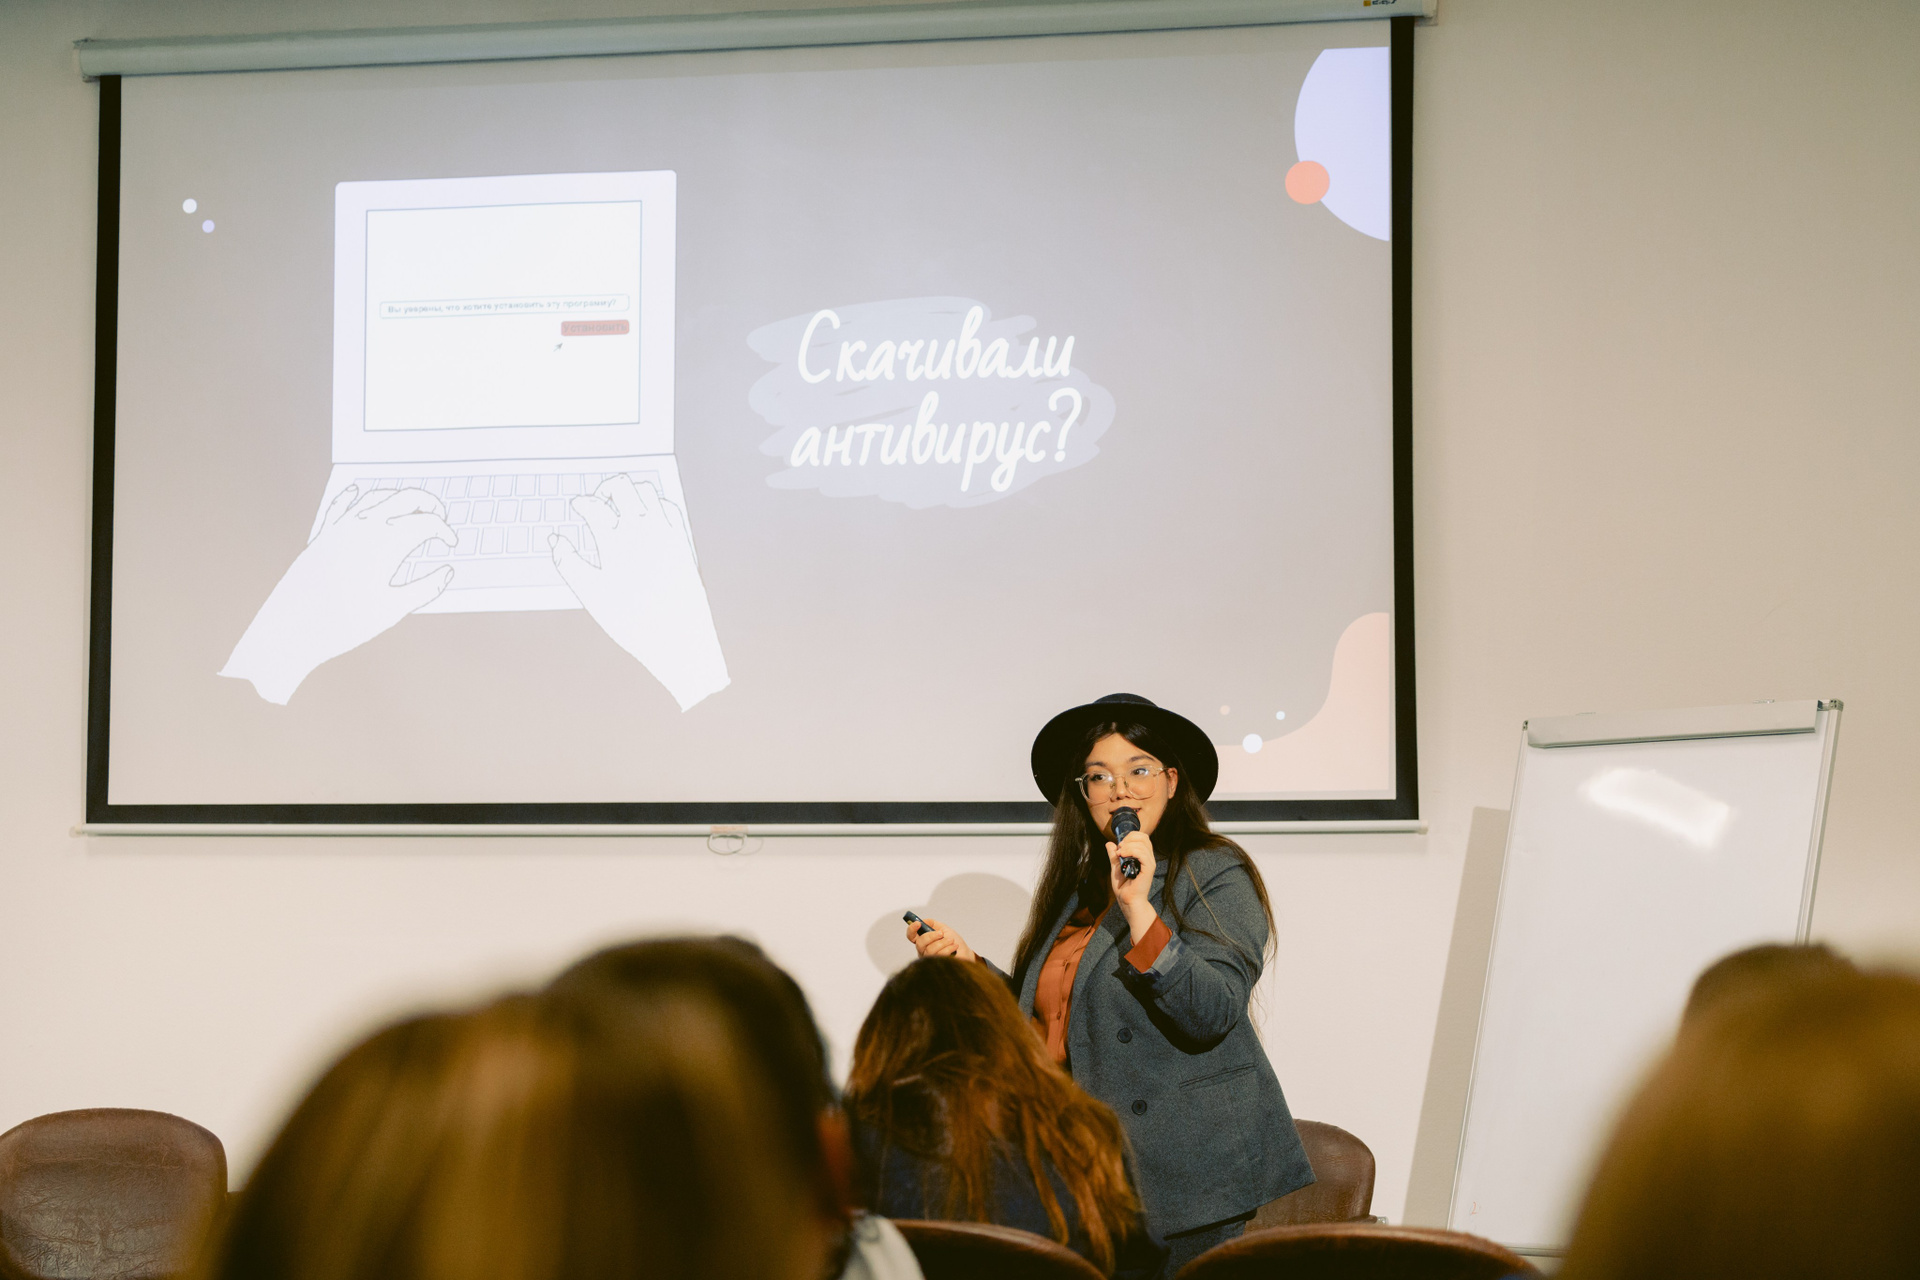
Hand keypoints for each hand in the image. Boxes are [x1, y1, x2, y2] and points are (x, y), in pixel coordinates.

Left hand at [220, 486, 456, 703]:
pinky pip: (340, 504)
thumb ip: (424, 588)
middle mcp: (364, 526)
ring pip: (376, 495)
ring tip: (411, 508)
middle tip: (440, 518)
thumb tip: (446, 572)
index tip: (450, 544)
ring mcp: (341, 527)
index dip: (445, 531)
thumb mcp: (392, 609)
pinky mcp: (323, 535)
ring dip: (399, 497)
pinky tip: (359, 491)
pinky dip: (355, 494)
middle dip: (429, 504)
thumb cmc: (343, 623)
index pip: (427, 523)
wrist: (291, 628)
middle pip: (406, 498)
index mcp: (386, 543)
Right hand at [552, 474, 729, 710]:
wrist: (677, 637)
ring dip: (630, 491)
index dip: (580, 503)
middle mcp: (642, 529)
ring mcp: (665, 531)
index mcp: (615, 540)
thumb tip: (554, 537)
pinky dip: (653, 502)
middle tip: (597, 501)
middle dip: (604, 488)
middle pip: (621, 485)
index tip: (577, 508)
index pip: (592, 505)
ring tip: (620, 505)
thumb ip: (567, 561)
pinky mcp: (682, 540)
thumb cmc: (631, 619)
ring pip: (647, 490)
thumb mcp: (590, 593)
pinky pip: (668, 506)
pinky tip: (646, 515)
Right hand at [906, 916, 977, 962]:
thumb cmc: (953, 941)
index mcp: (923, 940)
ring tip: (951, 940)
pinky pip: (939, 956)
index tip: (918, 923)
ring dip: (942, 942)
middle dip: (931, 936)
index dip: (911, 929)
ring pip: (930, 950)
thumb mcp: (943, 928)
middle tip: (941, 933)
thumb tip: (923, 921)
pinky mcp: (937, 965)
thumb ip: (932, 923)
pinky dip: (948, 948)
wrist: (965, 952)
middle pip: (920, 943)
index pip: (911, 936)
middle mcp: (923, 950)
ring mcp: (929, 959)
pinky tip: (954, 947)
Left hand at [1107, 831, 1159, 943]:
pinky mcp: (1148, 869)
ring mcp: (1149, 863)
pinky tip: (1123, 856)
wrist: (1127, 900)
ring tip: (1120, 854)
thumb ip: (1114, 855)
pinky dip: (1131, 851)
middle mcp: (1148, 858)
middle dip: (1129, 838)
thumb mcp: (1115, 867)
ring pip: (1143, 844)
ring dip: (1128, 845)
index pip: (1142, 837)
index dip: (1130, 836)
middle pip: (1144, 837)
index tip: (1119, 845)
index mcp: (1143, 856)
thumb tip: (1109, 843)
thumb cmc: (1124, 887)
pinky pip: (1143, 854)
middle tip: (1119, 848)